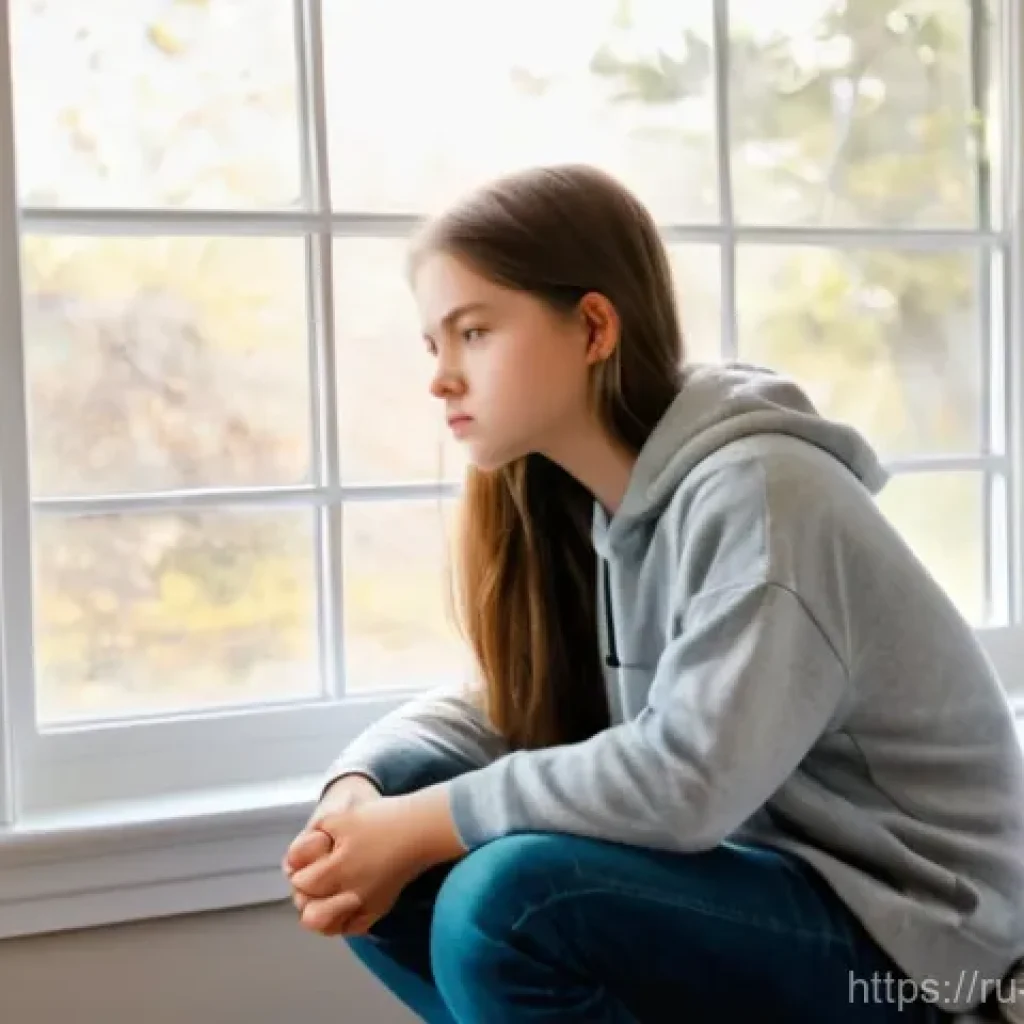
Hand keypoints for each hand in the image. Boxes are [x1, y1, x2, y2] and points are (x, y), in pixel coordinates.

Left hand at [289, 784, 465, 937]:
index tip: (314, 859)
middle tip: (316, 878)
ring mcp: (367, 904)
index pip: (302, 884)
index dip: (301, 870)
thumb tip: (291, 864)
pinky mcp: (380, 909)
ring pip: (329, 928)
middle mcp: (352, 894)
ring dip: (321, 913)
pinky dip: (342, 919)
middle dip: (306, 897)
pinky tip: (343, 901)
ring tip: (325, 894)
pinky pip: (352, 927)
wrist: (420, 829)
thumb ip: (308, 842)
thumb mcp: (338, 819)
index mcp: (340, 869)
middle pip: (309, 915)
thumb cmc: (380, 819)